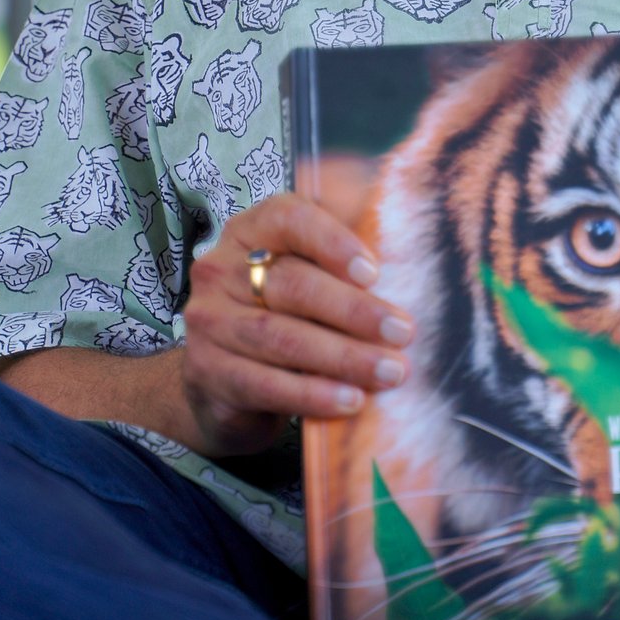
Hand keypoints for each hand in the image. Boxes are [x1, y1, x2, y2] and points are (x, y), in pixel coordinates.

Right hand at [180, 185, 413, 459]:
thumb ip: (345, 257)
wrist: (224, 382)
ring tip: (389, 371)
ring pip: (280, 337)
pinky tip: (351, 400)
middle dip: (353, 310)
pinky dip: (312, 394)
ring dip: (342, 356)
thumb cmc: (285, 315)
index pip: (288, 218)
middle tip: (402, 331)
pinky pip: (265, 384)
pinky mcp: (206, 373)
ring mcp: (208, 323)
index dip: (332, 242)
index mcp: (251, 231)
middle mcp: (221, 270)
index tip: (374, 271)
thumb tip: (414, 250)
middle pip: (292, 285)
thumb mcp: (307, 276)